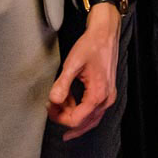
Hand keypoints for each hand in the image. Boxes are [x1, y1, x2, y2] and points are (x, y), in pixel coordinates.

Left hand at [49, 3, 120, 139]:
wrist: (105, 34)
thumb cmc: (92, 46)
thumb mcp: (72, 64)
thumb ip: (62, 84)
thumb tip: (53, 100)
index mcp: (98, 94)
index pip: (76, 120)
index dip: (59, 117)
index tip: (49, 106)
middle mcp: (106, 99)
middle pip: (83, 123)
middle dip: (65, 118)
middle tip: (51, 108)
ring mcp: (108, 96)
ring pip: (90, 119)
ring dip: (72, 115)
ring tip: (60, 104)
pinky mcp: (108, 92)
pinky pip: (93, 110)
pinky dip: (80, 109)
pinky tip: (70, 101)